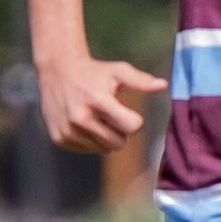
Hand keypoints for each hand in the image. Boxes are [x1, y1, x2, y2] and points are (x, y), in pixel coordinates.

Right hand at [37, 53, 167, 153]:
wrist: (57, 71)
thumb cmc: (94, 72)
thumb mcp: (118, 71)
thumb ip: (140, 80)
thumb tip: (163, 85)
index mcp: (97, 100)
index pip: (132, 127)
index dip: (133, 120)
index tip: (126, 110)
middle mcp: (80, 118)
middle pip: (119, 143)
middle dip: (120, 131)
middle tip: (111, 115)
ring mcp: (69, 130)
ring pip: (104, 150)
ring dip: (105, 137)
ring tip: (97, 118)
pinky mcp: (60, 139)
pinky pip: (88, 150)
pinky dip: (90, 140)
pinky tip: (84, 123)